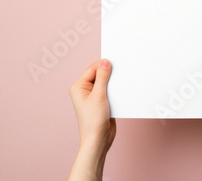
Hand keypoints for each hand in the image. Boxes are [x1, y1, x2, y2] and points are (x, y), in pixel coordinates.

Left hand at [69, 59, 115, 180]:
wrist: (98, 140)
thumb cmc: (93, 121)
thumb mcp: (99, 96)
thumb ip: (102, 78)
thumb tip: (105, 62)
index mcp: (78, 87)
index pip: (92, 69)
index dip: (103, 65)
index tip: (115, 61)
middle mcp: (84, 91)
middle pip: (99, 75)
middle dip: (110, 73)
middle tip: (121, 70)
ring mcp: (93, 96)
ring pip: (106, 83)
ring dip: (114, 82)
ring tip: (122, 81)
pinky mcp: (102, 102)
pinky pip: (110, 91)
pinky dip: (116, 90)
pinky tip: (122, 90)